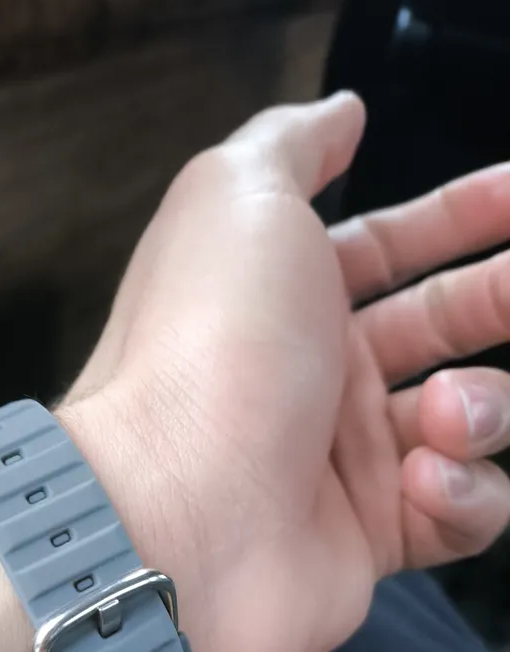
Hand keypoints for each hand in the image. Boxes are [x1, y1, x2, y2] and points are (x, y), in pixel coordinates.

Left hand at [61, 92, 509, 651]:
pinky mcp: (372, 539)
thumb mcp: (238, 198)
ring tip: (445, 412)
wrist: (175, 511)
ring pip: (467, 419)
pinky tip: (427, 479)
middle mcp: (315, 376)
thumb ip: (292, 145)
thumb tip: (341, 112)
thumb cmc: (206, 347)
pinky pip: (462, 513)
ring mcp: (344, 461)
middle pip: (439, 326)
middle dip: (499, 299)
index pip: (389, 246)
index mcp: (285, 297)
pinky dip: (466, 493)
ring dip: (482, 407)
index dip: (459, 215)